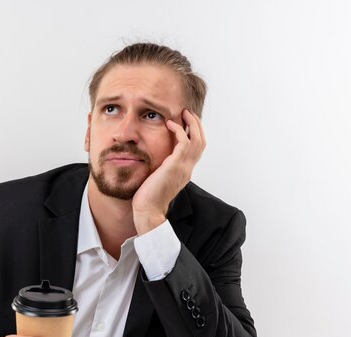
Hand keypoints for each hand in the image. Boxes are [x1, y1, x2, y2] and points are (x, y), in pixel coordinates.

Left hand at [132, 109, 205, 233]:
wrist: (148, 210)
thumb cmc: (148, 198)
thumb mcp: (158, 179)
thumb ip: (161, 168)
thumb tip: (154, 160)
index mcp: (184, 172)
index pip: (197, 149)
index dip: (194, 133)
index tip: (186, 122)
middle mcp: (187, 168)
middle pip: (201, 141)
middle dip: (196, 125)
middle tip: (188, 112)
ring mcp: (183, 167)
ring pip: (197, 139)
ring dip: (191, 124)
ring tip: (183, 113)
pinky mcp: (175, 165)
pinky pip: (184, 142)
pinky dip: (179, 130)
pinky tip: (170, 124)